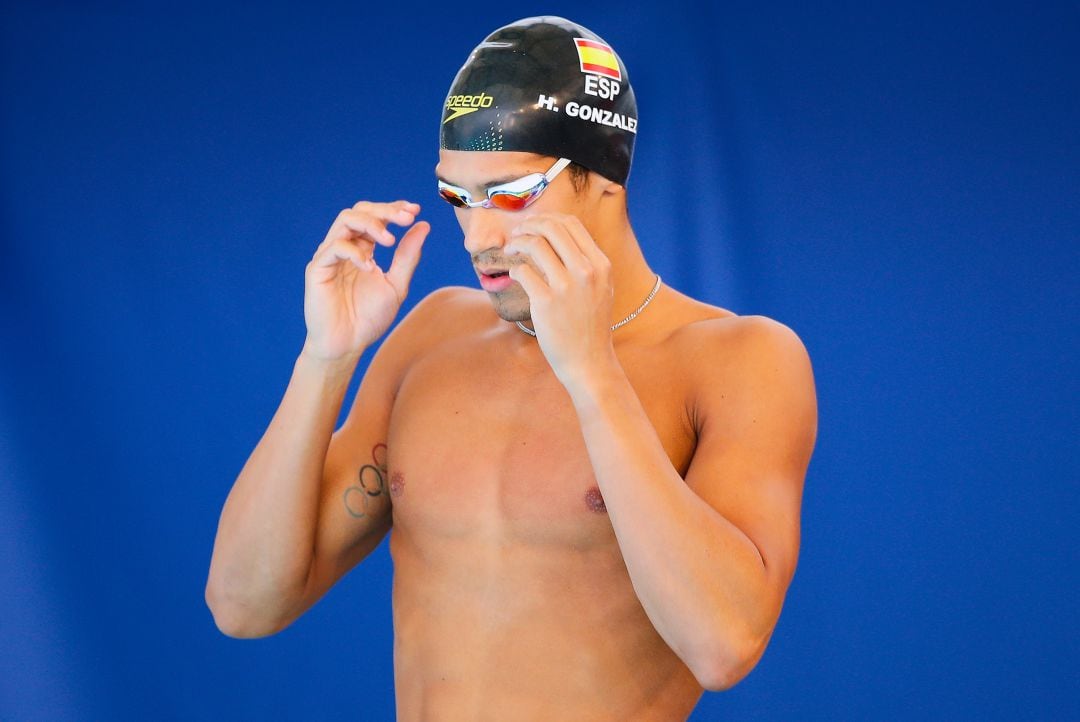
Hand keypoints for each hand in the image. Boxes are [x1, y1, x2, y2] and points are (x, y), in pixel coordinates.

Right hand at [303, 200, 429, 360]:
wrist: (347, 345)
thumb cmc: (368, 318)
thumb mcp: (396, 285)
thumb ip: (407, 257)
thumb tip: (423, 226)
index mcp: (363, 249)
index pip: (375, 217)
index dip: (393, 208)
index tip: (414, 210)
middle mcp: (345, 248)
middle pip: (359, 211)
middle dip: (384, 210)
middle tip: (406, 218)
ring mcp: (330, 256)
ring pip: (345, 220)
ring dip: (371, 224)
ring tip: (390, 240)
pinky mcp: (317, 269)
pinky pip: (334, 247)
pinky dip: (355, 251)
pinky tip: (369, 266)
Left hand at [505, 213, 615, 385]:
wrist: (589, 362)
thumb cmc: (590, 326)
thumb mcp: (601, 289)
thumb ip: (586, 263)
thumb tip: (557, 237)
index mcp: (601, 265)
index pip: (572, 224)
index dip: (548, 219)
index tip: (535, 226)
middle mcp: (586, 271)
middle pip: (552, 228)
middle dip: (529, 224)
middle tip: (518, 233)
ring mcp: (566, 286)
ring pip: (535, 245)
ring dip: (517, 243)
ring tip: (510, 250)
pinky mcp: (546, 302)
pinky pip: (523, 271)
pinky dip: (514, 268)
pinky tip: (514, 275)